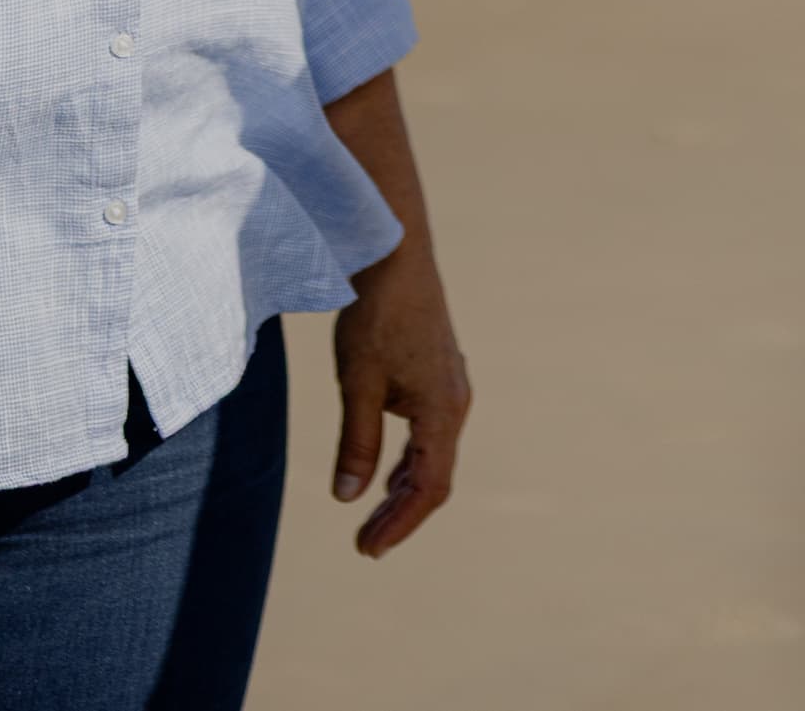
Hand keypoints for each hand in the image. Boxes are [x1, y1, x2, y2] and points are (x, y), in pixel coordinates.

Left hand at [318, 68, 469, 558]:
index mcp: (442, 410)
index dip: (400, 524)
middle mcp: (455, 402)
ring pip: (433, 456)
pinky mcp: (438, 373)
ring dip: (404, 490)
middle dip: (400, 515)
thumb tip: (348, 499)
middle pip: (434, 477)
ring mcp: (450, 386)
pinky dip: (407, 461)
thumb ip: (356, 443)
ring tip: (373, 519)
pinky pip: (429, 433)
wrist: (395, 254)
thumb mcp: (358, 383)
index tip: (366, 549)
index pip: (428, 487)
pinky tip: (385, 470)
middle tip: (365, 546)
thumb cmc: (376, 315)